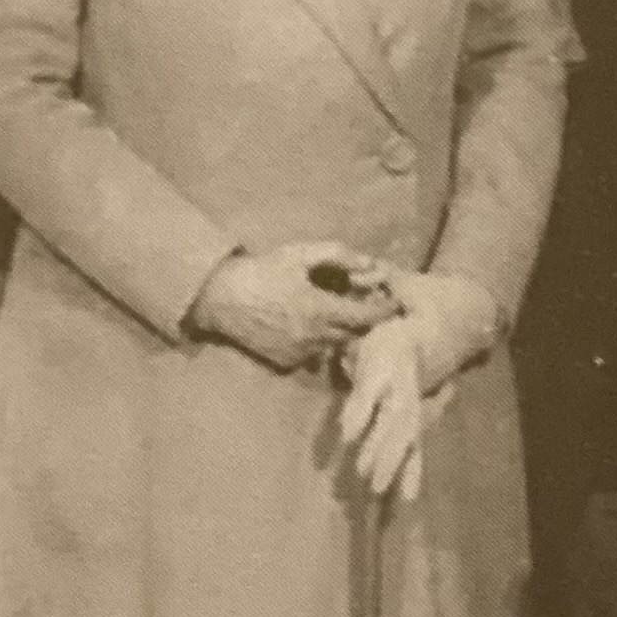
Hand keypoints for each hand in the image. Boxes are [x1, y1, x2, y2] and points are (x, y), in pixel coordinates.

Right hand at [186, 243, 397, 372]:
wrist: (221, 297)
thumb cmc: (263, 271)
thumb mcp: (300, 254)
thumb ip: (338, 255)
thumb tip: (370, 264)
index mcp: (320, 310)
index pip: (366, 318)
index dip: (384, 311)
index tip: (395, 303)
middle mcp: (313, 337)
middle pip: (354, 335)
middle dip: (364, 321)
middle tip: (365, 305)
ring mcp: (299, 353)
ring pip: (335, 346)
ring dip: (342, 332)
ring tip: (337, 315)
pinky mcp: (285, 362)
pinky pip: (314, 355)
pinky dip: (319, 342)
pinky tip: (311, 326)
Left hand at [336, 275, 503, 501]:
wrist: (453, 317)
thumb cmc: (407, 308)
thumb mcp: (391, 299)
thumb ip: (375, 298)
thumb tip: (357, 286)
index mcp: (392, 356)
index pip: (372, 388)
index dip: (359, 411)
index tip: (344, 435)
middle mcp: (405, 384)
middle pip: (395, 421)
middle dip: (381, 449)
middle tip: (364, 476)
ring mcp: (415, 401)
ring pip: (406, 439)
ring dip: (392, 467)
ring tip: (378, 492)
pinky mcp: (415, 413)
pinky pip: (414, 447)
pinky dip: (411, 473)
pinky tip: (405, 500)